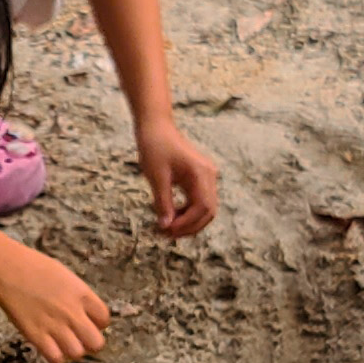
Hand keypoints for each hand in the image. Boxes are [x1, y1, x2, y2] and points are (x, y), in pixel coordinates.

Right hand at [0, 241, 109, 362]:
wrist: (7, 268)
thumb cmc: (34, 267)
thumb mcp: (65, 276)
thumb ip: (78, 296)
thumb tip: (83, 313)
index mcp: (82, 294)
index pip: (104, 320)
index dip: (97, 324)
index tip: (87, 322)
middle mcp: (73, 312)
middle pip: (96, 343)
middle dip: (89, 343)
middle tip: (79, 338)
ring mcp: (55, 325)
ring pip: (77, 353)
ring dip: (72, 351)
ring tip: (62, 343)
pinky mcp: (37, 335)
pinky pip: (56, 359)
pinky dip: (55, 357)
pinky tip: (49, 347)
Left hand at [136, 117, 218, 238]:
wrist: (156, 126)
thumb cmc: (154, 147)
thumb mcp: (156, 177)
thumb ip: (163, 202)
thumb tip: (166, 226)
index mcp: (201, 173)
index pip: (203, 208)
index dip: (187, 223)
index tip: (167, 230)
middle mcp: (209, 175)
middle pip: (208, 211)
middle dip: (189, 226)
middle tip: (166, 235)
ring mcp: (206, 176)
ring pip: (205, 208)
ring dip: (188, 221)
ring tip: (166, 228)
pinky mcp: (200, 177)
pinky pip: (199, 201)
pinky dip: (187, 212)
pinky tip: (170, 216)